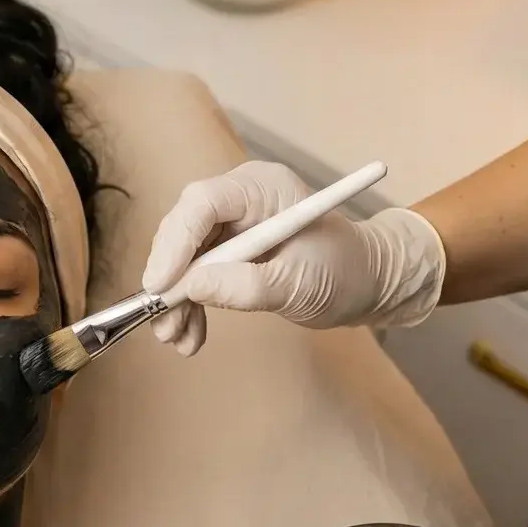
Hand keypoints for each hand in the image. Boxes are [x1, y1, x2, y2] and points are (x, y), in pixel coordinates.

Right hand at [140, 161, 446, 355]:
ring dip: (176, 300)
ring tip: (177, 339)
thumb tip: (192, 287)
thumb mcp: (301, 283)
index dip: (175, 243)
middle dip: (170, 278)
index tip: (160, 286)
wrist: (366, 282)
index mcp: (262, 188)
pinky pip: (195, 274)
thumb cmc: (345, 272)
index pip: (203, 203)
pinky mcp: (227, 249)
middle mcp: (240, 198)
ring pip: (183, 256)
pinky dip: (190, 305)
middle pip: (184, 229)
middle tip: (162, 320)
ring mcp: (231, 224)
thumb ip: (248, 285)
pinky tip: (190, 335)